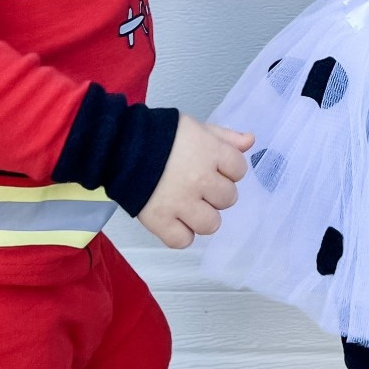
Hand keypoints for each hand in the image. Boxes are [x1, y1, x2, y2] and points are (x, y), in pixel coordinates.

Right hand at [138, 116, 253, 249]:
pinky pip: (183, 240)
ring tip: (186, 205)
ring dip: (202, 217)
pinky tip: (174, 220)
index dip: (227, 169)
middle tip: (196, 184)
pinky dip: (180, 234)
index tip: (212, 166)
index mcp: (210, 152)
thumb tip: (250, 141)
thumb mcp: (194, 127)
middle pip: (228, 199)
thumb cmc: (159, 134)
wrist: (118, 144)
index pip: (239, 170)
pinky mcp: (160, 220)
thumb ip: (225, 136)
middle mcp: (200, 178)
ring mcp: (181, 202)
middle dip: (215, 193)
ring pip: (211, 224)